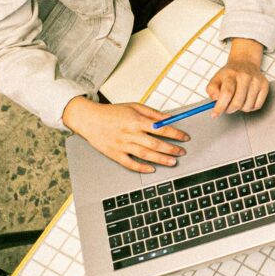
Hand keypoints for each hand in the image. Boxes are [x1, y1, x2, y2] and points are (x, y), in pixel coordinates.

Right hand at [62, 96, 188, 172]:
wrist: (89, 119)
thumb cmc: (112, 112)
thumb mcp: (134, 106)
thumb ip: (153, 113)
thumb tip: (169, 119)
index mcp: (136, 120)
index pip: (161, 129)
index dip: (175, 134)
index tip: (185, 137)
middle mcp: (130, 133)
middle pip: (155, 144)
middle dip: (171, 149)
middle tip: (182, 152)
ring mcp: (122, 145)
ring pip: (145, 155)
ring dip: (161, 160)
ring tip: (173, 162)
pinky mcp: (114, 154)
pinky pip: (130, 164)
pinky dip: (141, 168)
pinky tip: (151, 169)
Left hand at [207, 38, 268, 115]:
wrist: (245, 63)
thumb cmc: (230, 74)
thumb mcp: (216, 79)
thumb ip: (211, 90)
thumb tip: (216, 100)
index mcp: (231, 73)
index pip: (226, 93)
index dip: (220, 106)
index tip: (215, 114)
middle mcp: (245, 76)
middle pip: (237, 102)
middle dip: (229, 109)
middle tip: (226, 108)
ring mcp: (256, 80)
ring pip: (247, 106)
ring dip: (240, 108)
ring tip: (237, 100)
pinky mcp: (265, 85)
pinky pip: (257, 106)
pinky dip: (250, 107)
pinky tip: (246, 100)